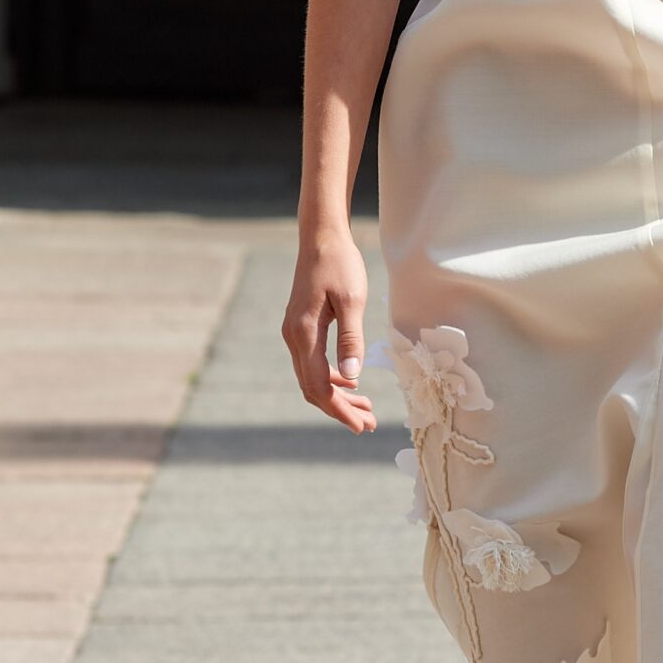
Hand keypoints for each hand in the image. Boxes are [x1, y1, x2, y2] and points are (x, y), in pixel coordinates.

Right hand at [282, 233, 378, 433]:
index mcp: (304, 334)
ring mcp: (294, 333)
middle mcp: (293, 337)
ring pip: (312, 377)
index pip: (318, 386)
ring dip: (337, 395)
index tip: (361, 425)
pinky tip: (351, 379)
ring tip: (365, 408)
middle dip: (340, 408)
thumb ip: (351, 338)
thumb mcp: (352, 301)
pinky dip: (331, 377)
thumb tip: (352, 374)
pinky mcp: (301, 327)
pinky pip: (312, 362)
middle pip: (313, 387)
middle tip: (368, 423)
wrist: (321, 238)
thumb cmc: (339, 265)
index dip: (339, 409)